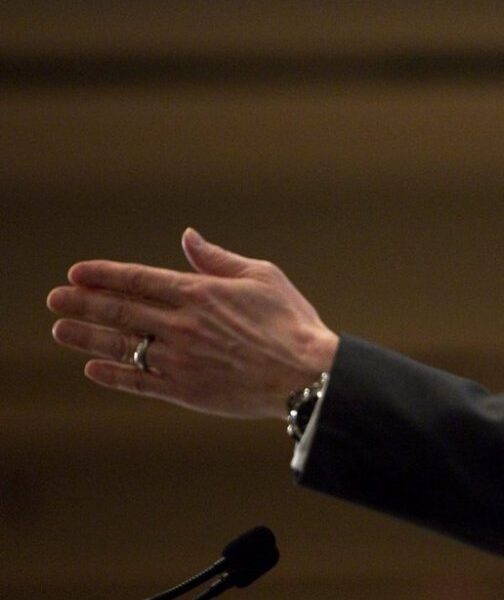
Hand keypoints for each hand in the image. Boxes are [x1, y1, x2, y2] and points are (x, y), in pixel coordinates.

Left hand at [46, 228, 339, 418]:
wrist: (307, 373)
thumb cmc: (291, 322)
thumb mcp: (262, 276)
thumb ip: (218, 259)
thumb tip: (188, 238)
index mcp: (199, 293)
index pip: (138, 279)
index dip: (103, 274)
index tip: (76, 273)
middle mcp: (182, 324)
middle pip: (120, 310)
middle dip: (82, 302)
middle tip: (54, 299)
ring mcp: (180, 359)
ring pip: (121, 345)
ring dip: (86, 336)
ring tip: (61, 329)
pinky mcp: (186, 390)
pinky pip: (139, 381)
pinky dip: (113, 374)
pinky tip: (93, 368)